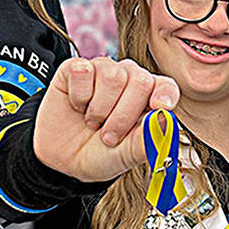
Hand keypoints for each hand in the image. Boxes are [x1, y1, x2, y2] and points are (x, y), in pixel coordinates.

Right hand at [33, 57, 178, 181]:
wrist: (63, 159)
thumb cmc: (99, 154)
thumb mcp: (125, 156)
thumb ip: (146, 141)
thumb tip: (165, 121)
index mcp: (148, 99)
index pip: (166, 86)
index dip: (165, 94)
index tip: (161, 107)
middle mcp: (129, 79)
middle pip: (140, 81)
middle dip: (124, 115)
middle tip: (109, 136)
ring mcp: (103, 71)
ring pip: (112, 76)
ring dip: (99, 109)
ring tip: (92, 122)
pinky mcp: (77, 69)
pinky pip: (83, 71)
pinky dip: (79, 96)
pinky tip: (77, 106)